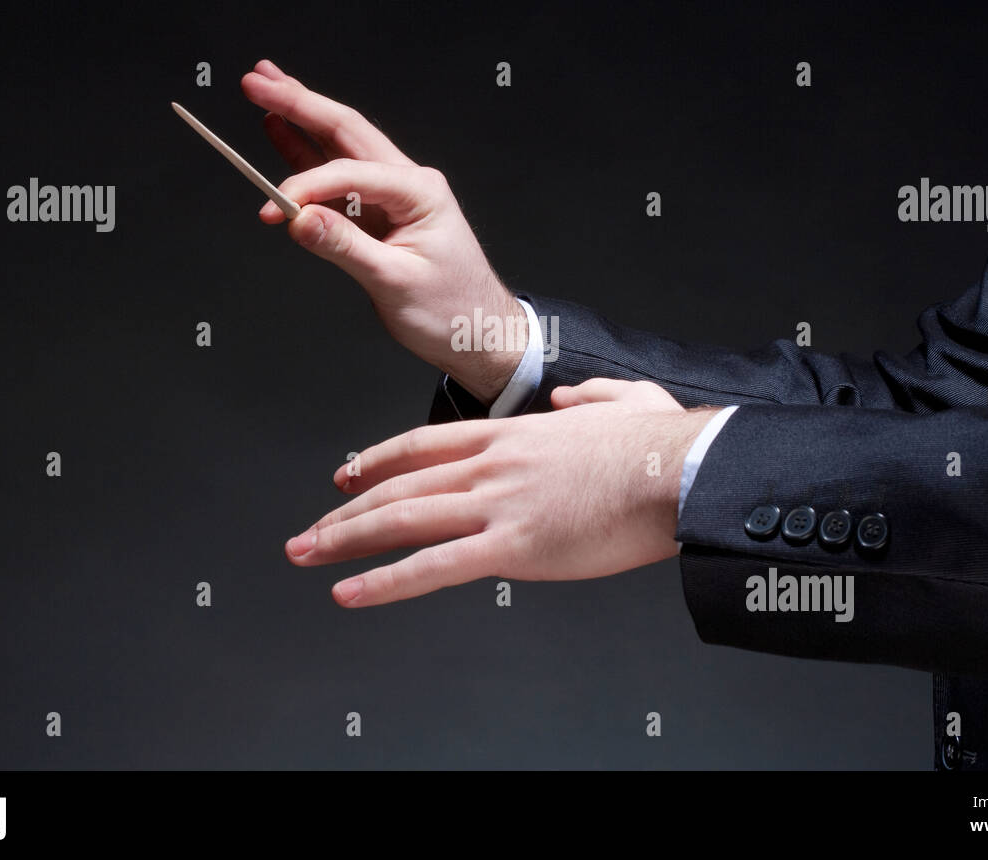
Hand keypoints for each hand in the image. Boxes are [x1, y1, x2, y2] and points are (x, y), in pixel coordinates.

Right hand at [240, 59, 522, 402]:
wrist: (480, 334)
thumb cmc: (453, 311)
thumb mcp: (397, 283)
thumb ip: (346, 248)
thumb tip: (299, 220)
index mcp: (420, 192)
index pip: (349, 173)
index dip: (305, 187)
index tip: (273, 210)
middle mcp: (408, 183)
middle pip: (346, 131)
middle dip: (299, 103)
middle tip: (256, 81)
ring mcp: (394, 195)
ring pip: (340, 146)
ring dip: (300, 116)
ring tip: (264, 88)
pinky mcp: (380, 213)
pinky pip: (338, 176)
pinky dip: (307, 154)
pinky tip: (282, 133)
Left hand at [286, 378, 718, 606]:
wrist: (681, 469)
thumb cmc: (661, 443)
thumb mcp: (624, 399)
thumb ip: (588, 395)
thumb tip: (567, 396)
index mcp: (513, 433)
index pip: (424, 444)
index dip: (377, 459)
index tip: (346, 472)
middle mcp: (492, 464)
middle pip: (399, 484)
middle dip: (345, 510)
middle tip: (308, 531)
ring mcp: (498, 503)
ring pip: (402, 519)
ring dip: (346, 539)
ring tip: (306, 556)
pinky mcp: (513, 546)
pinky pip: (433, 565)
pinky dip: (385, 581)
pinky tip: (350, 592)